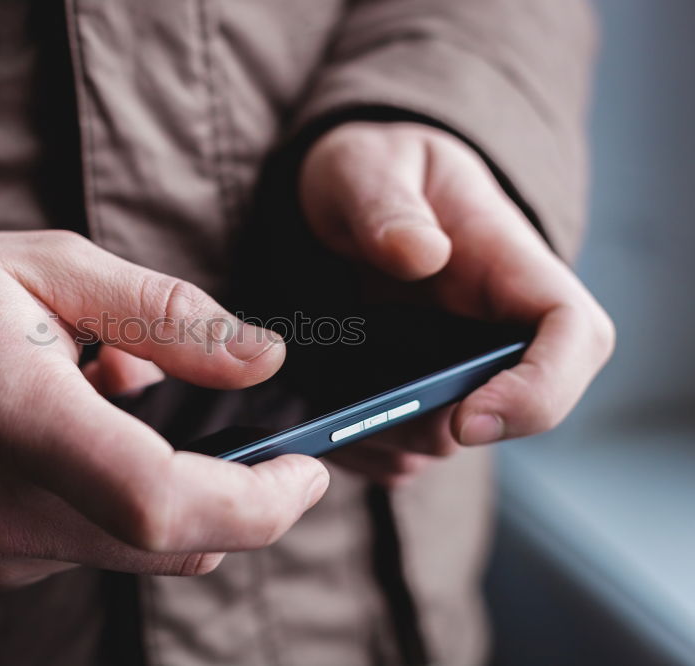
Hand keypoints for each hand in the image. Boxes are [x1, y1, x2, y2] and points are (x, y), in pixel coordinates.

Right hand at [0, 230, 328, 584]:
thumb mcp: (54, 269)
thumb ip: (166, 316)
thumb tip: (264, 358)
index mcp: (17, 415)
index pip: (158, 502)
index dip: (257, 503)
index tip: (309, 470)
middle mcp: (1, 507)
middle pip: (167, 543)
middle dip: (239, 499)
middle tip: (256, 441)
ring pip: (136, 550)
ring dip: (173, 494)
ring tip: (128, 413)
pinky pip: (89, 550)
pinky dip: (118, 505)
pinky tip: (82, 444)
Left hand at [299, 122, 613, 485]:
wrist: (346, 193)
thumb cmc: (372, 171)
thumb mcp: (367, 168)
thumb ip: (388, 206)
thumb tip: (421, 254)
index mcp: (510, 264)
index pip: (575, 334)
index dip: (542, 390)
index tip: (469, 419)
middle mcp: (500, 323)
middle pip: (520, 404)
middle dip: (449, 427)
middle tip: (373, 416)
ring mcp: (463, 360)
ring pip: (457, 432)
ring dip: (402, 439)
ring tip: (338, 414)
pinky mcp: (423, 386)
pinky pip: (411, 442)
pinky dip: (373, 448)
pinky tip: (332, 426)